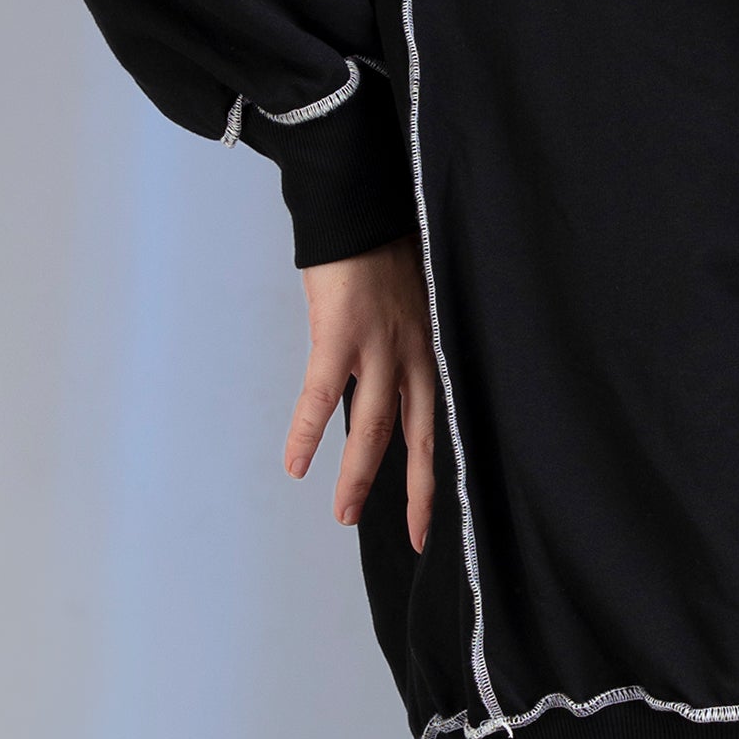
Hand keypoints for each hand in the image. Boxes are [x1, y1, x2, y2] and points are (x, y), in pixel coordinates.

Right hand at [286, 241, 436, 549]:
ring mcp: (380, 346)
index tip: (436, 514)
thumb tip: (398, 372)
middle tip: (415, 538)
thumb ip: (412, 337)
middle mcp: (417, 353)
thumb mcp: (416, 297)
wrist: (361, 200)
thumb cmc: (384, 243)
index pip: (443, 421)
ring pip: (375, 427)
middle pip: (421, 436)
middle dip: (418, 492)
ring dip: (359, 477)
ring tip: (345, 516)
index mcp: (434, 347)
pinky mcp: (341, 334)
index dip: (440, 470)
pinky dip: (307, 432)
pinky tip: (295, 464)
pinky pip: (322, 395)